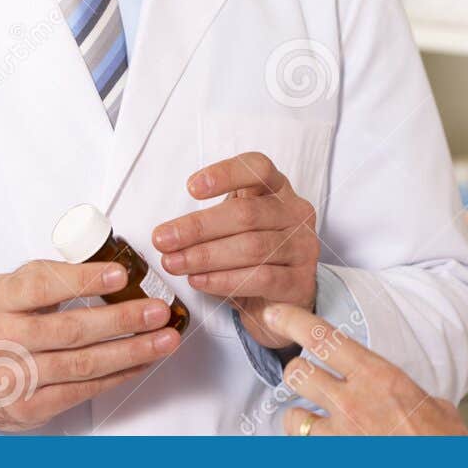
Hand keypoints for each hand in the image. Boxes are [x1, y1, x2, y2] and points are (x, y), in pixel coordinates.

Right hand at [0, 260, 181, 432]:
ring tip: (163, 339)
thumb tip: (107, 265)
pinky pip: (81, 391)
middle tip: (157, 311)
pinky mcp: (27, 408)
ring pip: (82, 364)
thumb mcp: (7, 288)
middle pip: (69, 330)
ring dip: (130, 351)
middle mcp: (0, 339)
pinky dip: (116, 376)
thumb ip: (50, 276)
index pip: (42, 286)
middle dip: (121, 320)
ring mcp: (13, 378)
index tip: (121, 274)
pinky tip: (139, 363)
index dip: (84, 280)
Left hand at [152, 151, 319, 349]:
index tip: (191, 188)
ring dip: (205, 256)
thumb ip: (210, 222)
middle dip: (198, 227)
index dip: (225, 174)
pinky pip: (261, 278)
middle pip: (246, 213)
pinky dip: (224, 280)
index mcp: (278, 189)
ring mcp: (303, 247)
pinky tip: (200, 281)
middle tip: (163, 239)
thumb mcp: (235, 226)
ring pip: (251, 247)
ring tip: (174, 263)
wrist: (284, 298)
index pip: (258, 169)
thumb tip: (167, 233)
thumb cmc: (254, 255)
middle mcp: (295, 213)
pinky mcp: (301, 281)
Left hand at [261, 303, 467, 435]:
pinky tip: (325, 448)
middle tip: (305, 379)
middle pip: (297, 373)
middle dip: (297, 374)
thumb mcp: (435, 406)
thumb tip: (414, 398)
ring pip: (292, 417)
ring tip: (312, 420)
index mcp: (379, 377)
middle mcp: (352, 403)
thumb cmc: (445, 444)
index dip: (292, 321)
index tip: (275, 314)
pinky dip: (311, 448)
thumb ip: (410, 395)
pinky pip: (306, 451)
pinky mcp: (333, 462)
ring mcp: (339, 437)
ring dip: (298, 417)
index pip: (325, 337)